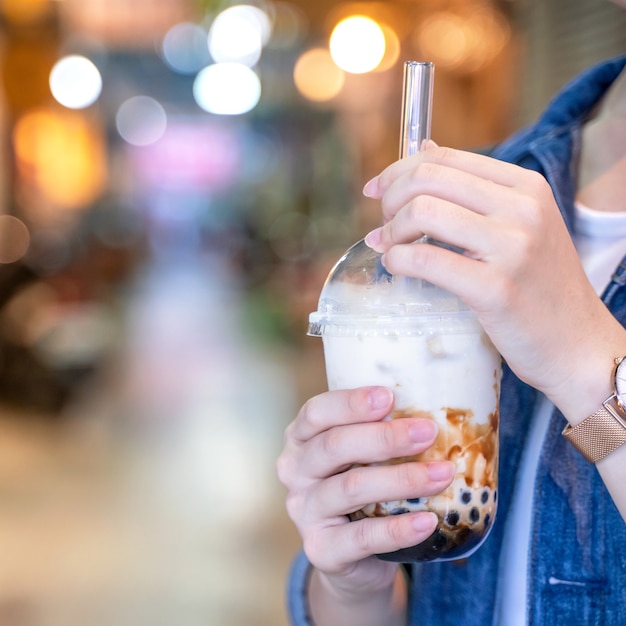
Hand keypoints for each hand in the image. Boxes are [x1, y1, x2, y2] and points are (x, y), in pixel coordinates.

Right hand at [277, 386, 453, 597]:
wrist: (352, 557)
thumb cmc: (361, 488)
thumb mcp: (360, 455)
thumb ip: (378, 431)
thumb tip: (434, 409)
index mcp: (300, 438)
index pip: (316, 412)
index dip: (350, 403)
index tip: (389, 396)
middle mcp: (294, 472)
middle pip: (334, 446)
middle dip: (385, 437)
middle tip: (427, 432)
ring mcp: (304, 512)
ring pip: (351, 488)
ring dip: (402, 479)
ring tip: (442, 474)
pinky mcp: (321, 549)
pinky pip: (361, 537)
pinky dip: (398, 529)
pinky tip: (427, 520)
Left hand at [363, 144, 623, 414]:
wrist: (576, 343)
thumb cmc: (540, 286)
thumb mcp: (520, 226)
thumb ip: (472, 189)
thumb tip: (423, 149)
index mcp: (526, 187)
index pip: (445, 158)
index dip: (399, 171)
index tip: (377, 191)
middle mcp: (522, 209)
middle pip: (428, 179)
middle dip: (390, 199)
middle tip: (384, 226)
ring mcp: (512, 248)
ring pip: (422, 212)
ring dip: (392, 231)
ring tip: (391, 249)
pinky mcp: (495, 289)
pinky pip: (426, 260)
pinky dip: (397, 260)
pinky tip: (397, 267)